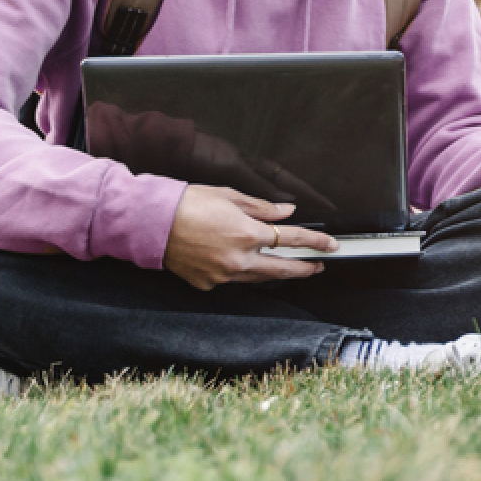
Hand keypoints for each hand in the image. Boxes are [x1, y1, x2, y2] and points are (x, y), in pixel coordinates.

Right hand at [163, 184, 336, 288]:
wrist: (149, 222)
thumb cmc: (187, 204)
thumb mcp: (230, 197)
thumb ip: (263, 208)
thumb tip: (287, 212)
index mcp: (248, 234)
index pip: (294, 240)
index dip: (316, 242)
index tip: (330, 245)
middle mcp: (238, 259)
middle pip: (282, 269)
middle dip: (304, 268)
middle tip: (317, 266)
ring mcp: (222, 275)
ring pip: (259, 278)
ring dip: (276, 273)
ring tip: (289, 268)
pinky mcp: (206, 284)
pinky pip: (232, 280)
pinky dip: (243, 273)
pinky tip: (247, 266)